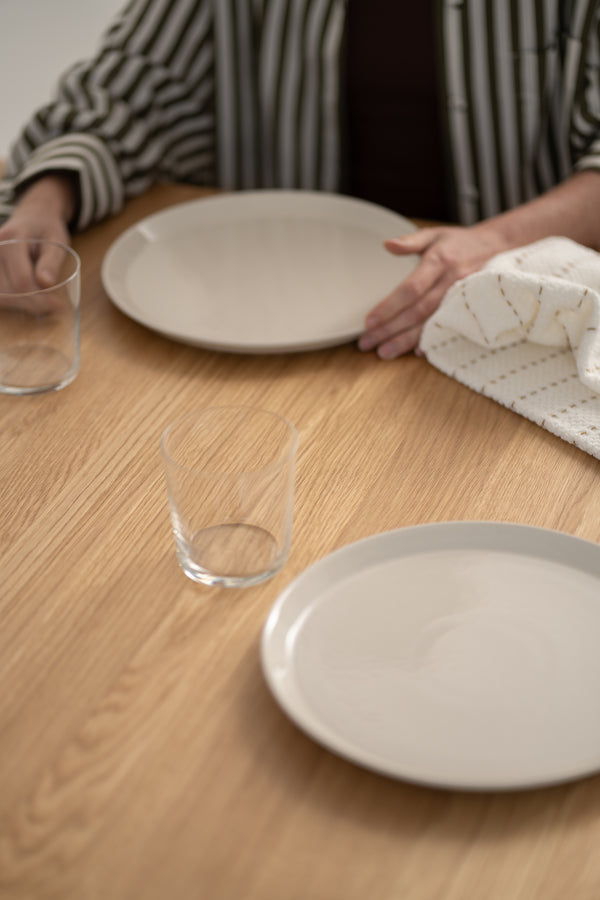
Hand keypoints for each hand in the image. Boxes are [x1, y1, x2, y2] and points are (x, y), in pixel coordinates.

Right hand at [0, 174, 75, 307]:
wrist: (32, 215)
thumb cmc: (46, 229)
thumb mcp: (57, 241)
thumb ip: (51, 261)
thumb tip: (45, 283)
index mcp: (10, 239)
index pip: (22, 280)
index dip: (41, 298)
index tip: (59, 306)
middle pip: (8, 290)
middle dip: (31, 304)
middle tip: (53, 307)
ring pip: (0, 295)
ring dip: (20, 305)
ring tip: (41, 304)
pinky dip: (10, 301)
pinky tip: (27, 301)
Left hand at [358, 224, 509, 358]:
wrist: (497, 246)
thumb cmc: (458, 242)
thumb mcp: (435, 234)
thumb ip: (410, 241)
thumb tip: (387, 245)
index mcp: (438, 262)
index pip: (411, 288)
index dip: (390, 306)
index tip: (369, 321)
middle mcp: (450, 282)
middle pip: (417, 311)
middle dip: (391, 329)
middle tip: (367, 342)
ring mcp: (461, 298)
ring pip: (431, 323)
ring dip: (406, 340)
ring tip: (384, 352)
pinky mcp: (468, 309)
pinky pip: (449, 328)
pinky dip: (434, 341)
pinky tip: (417, 352)